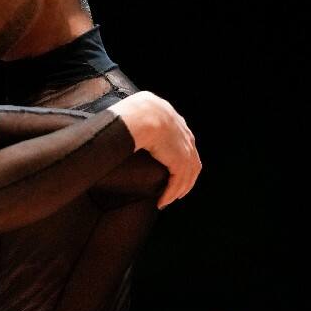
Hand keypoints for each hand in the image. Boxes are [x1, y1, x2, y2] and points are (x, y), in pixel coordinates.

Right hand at [107, 92, 200, 208]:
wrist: (141, 116)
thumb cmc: (131, 111)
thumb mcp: (137, 108)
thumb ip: (136, 115)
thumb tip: (118, 119)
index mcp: (174, 120)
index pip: (183, 141)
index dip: (180, 156)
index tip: (172, 167)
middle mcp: (184, 134)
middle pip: (191, 160)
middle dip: (185, 177)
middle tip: (175, 190)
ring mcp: (185, 149)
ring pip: (187, 175)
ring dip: (178, 190)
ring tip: (167, 200)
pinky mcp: (180, 162)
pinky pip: (177, 183)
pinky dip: (170, 194)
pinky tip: (162, 202)